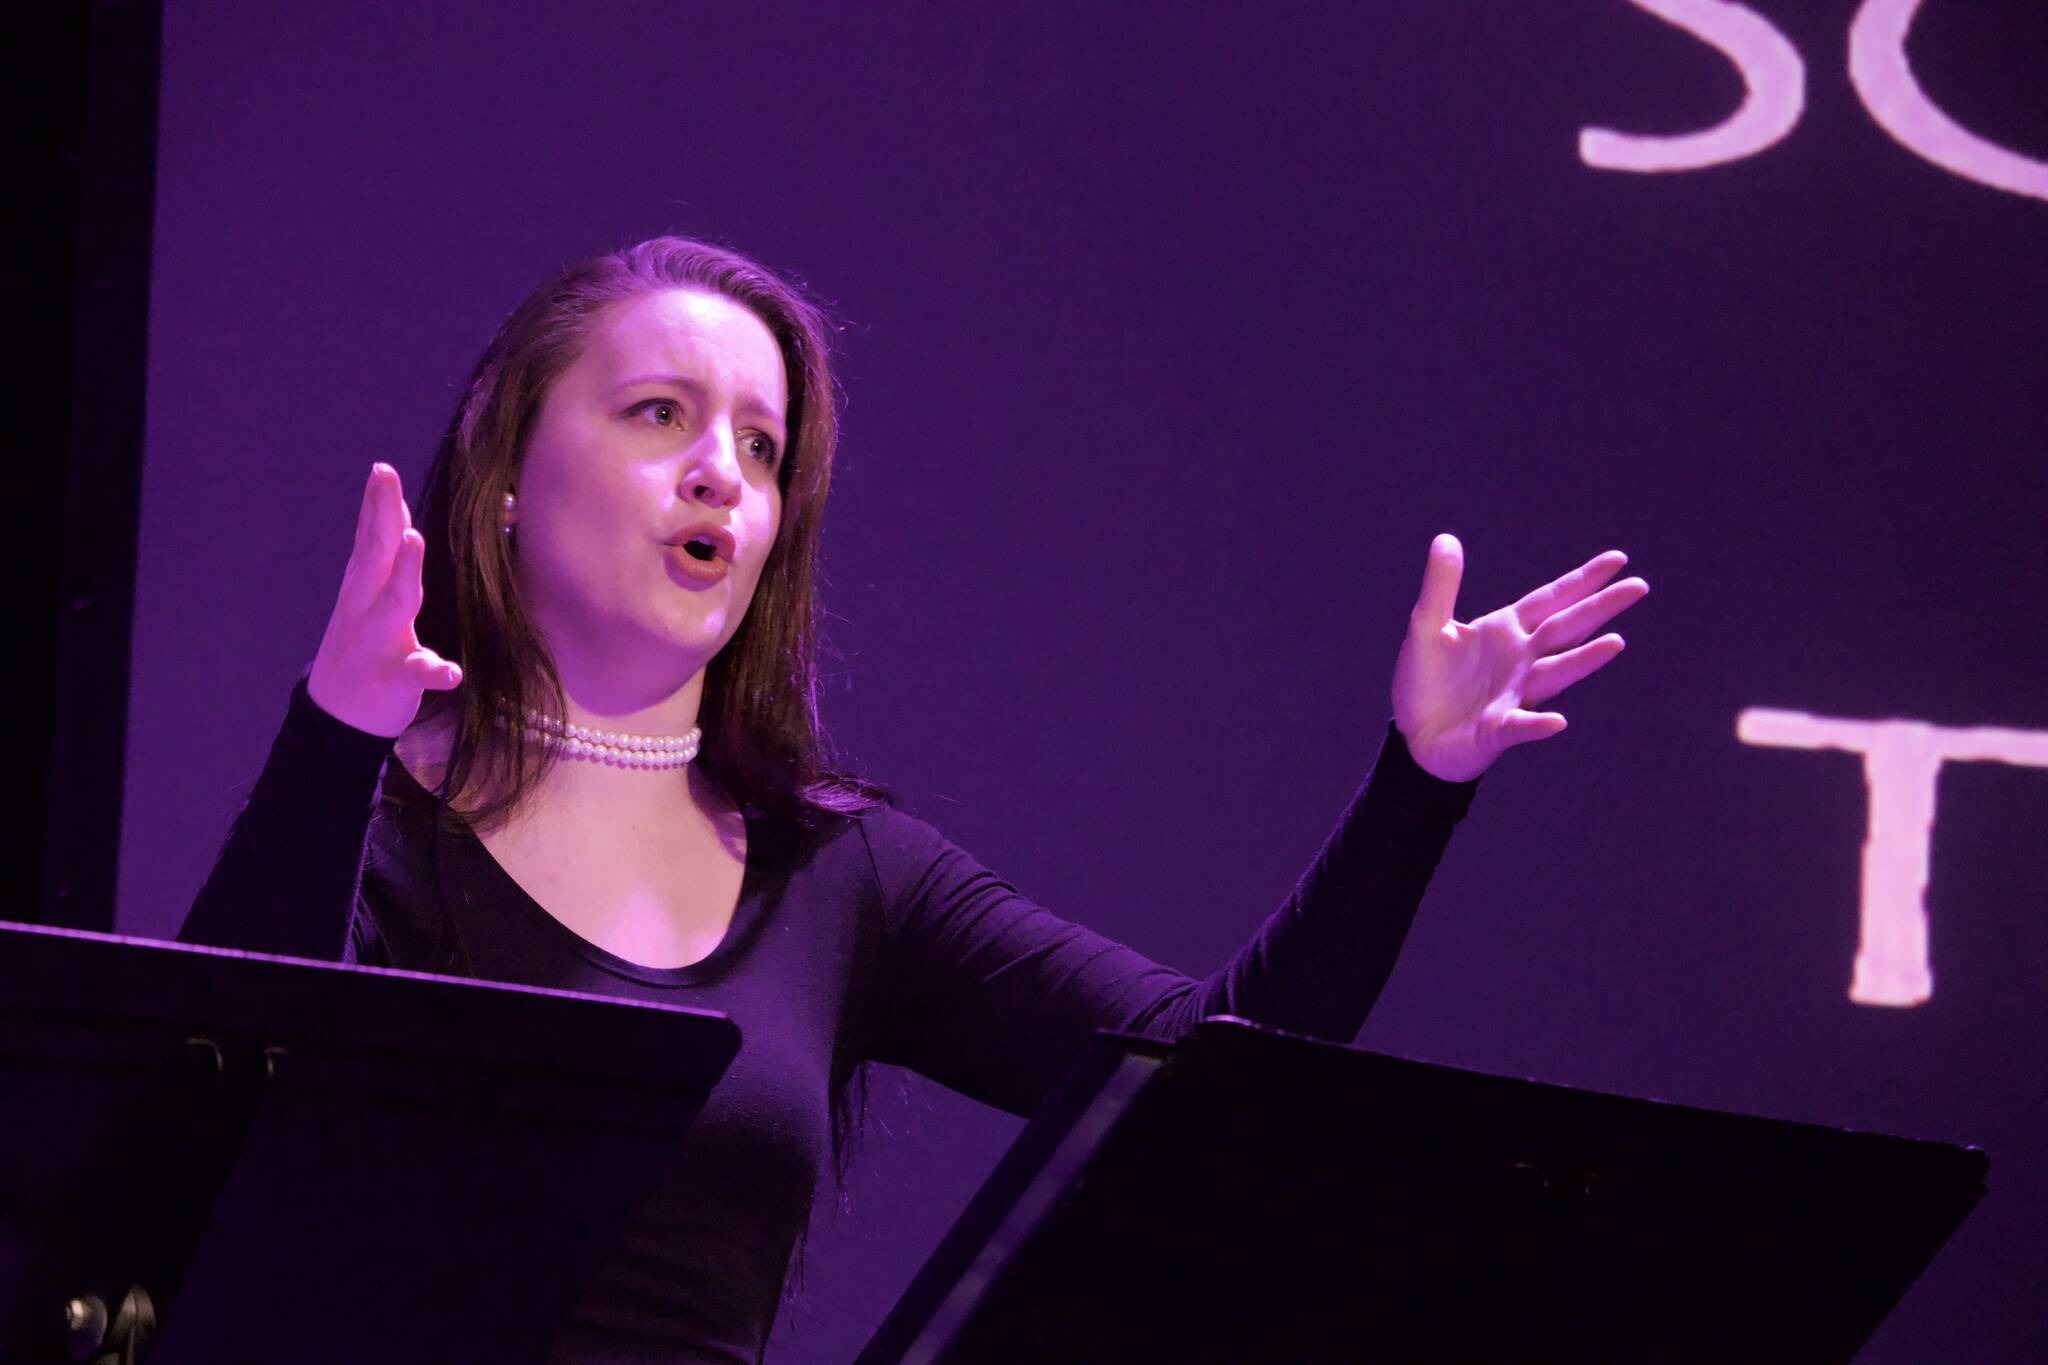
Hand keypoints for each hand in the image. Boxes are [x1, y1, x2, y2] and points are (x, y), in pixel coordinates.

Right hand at [307, 463, 463, 737]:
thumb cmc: (360, 642)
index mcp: (364, 585)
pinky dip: (435, 670)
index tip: (382, 469)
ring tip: (414, 540)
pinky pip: (417, 673)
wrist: (336, 713)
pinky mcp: (396, 678)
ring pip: (397, 602)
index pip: (370, 536)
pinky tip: (451, 672)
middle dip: (384, 516)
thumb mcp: (363, 596)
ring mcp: (380, 641)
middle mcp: (368, 606)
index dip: (376, 503)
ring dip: (406, 571)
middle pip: (378, 554)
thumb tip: (397, 510)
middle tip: (386, 479)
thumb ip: (382, 556)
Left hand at [1391, 534, 1647, 782]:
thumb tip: (1446, 537)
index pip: (1552, 600)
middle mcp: (1521, 660)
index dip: (1582, 580)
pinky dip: (1538, 725)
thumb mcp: (1426, 626)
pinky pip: (1520, 727)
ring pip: (1555, 674)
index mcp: (1506, 631)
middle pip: (1566, 629)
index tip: (1618, 559)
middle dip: (1600, 608)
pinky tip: (1557, 721)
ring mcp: (1514, 695)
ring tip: (1615, 643)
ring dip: (1583, 660)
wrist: (1413, 737)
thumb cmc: (1427, 682)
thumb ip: (1440, 586)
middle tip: (1639, 587)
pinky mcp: (1497, 731)